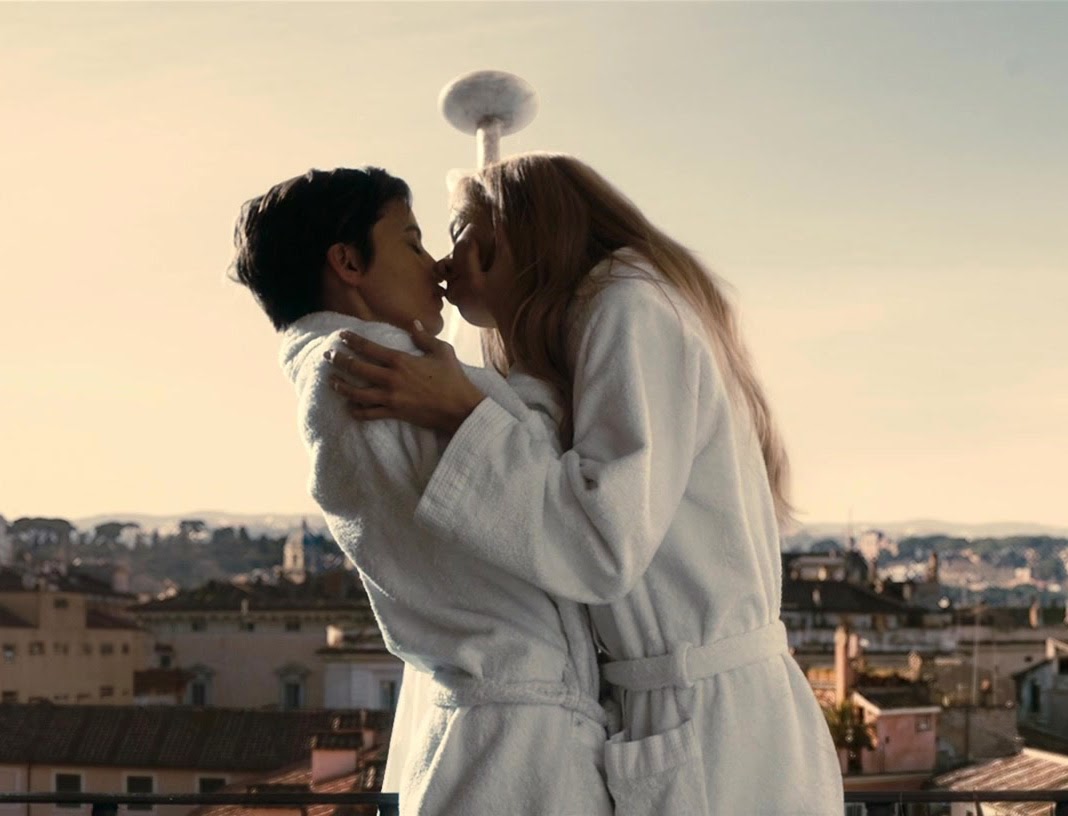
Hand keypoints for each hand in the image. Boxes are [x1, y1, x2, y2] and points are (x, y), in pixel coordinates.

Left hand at [326, 321, 485, 432]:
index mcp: (401, 360)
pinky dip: (356, 411)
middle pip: (356, 368)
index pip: (368, 347)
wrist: (460, 408)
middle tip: (328, 355)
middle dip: (338, 360)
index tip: (341, 336)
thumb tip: (414, 323)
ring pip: (357, 392)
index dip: (351, 340)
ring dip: (341, 386)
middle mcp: (391, 378)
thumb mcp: (442, 351)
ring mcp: (390, 397)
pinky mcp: (394, 413)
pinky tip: (349, 407)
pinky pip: (369, 413)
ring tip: (331, 381)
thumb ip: (424, 337)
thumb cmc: (453, 378)